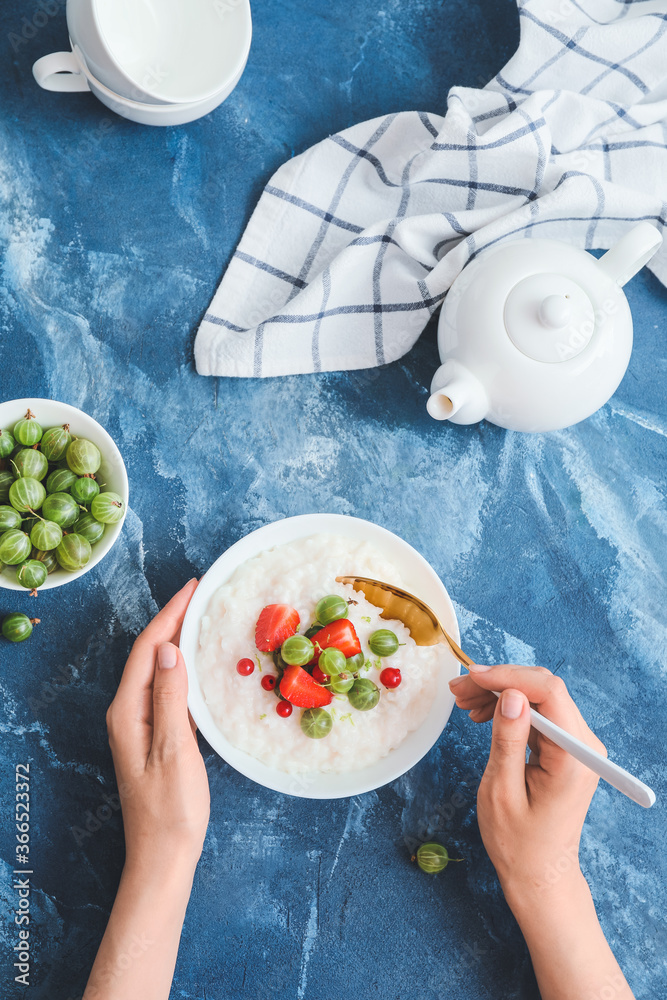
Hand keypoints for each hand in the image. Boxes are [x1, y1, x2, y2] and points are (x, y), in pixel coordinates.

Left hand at [106, 578, 209, 874]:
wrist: (164, 854)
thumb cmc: (171, 808)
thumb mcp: (175, 749)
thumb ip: (170, 697)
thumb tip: (170, 649)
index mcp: (128, 711)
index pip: (147, 649)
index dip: (170, 614)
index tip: (194, 588)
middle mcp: (128, 713)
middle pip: (149, 655)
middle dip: (174, 621)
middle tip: (204, 595)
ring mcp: (140, 725)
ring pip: (159, 671)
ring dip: (179, 642)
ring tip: (205, 619)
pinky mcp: (155, 736)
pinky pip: (168, 690)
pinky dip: (185, 669)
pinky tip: (202, 665)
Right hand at [448, 664, 605, 906]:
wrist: (539, 875)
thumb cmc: (519, 844)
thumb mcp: (502, 791)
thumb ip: (508, 739)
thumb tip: (511, 695)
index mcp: (573, 757)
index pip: (548, 692)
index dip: (508, 676)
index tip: (472, 678)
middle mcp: (583, 746)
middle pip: (543, 690)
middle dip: (499, 682)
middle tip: (458, 690)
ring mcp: (577, 747)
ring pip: (538, 698)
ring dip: (500, 693)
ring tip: (463, 703)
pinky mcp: (565, 749)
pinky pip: (538, 714)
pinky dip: (508, 709)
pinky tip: (481, 714)